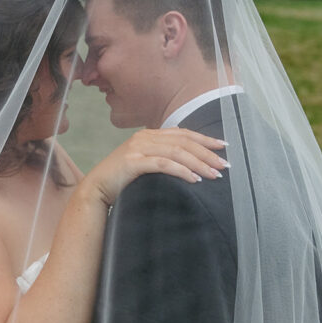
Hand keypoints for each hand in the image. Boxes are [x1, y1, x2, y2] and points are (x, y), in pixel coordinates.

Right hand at [81, 128, 228, 206]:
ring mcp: (138, 148)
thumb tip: (189, 162)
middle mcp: (144, 138)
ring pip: (177, 152)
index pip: (183, 133)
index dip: (204, 139)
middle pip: (183, 142)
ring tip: (214, 174)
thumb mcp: (143, 163)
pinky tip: (194, 179)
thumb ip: (161, 157)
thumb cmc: (122, 179)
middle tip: (224, 165)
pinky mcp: (133, 162)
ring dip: (199, 163)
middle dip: (207, 153)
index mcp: (149, 135)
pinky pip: (163, 164)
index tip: (223, 147)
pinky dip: (182, 171)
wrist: (96, 189)